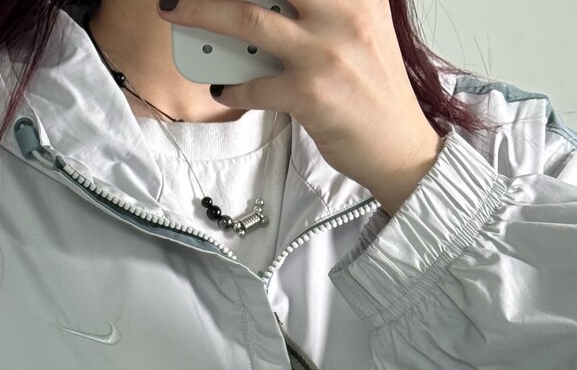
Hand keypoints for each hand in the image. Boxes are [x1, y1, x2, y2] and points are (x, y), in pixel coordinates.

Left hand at [157, 0, 444, 207]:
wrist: (400, 148)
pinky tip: (225, 89)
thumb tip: (273, 3)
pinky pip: (256, 85)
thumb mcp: (362, 30)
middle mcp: (343, 14)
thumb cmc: (374, 92)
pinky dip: (233, 88)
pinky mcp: (311, 95)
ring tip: (176, 12)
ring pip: (248, 21)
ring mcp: (325, 54)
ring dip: (202, 13)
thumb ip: (327, 8)